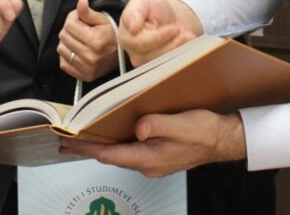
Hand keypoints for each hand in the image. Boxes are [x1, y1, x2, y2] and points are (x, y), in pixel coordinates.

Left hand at [58, 0, 118, 81]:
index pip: (69, 24)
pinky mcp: (83, 76)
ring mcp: (86, 68)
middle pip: (63, 36)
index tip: (80, 17)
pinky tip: (78, 51)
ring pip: (61, 49)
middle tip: (81, 29)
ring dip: (67, 42)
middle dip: (70, 29)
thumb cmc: (113, 35)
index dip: (73, 17)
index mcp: (96, 41)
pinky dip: (68, 56)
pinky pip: (63, 63)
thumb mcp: (103, 20)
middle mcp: (91, 56)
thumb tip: (81, 2)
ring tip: (79, 40)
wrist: (123, 55)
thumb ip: (88, 12)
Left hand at [60, 110, 245, 177]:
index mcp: (149, 158)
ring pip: (121, 155)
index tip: (68, 143)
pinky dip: (117, 145)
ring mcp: (153, 163)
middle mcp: (148, 165)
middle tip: (67, 141)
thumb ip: (157, 125)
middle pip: (111, 157)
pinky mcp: (158, 158)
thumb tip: (138, 127)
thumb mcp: (180, 124)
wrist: (223, 140)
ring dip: (103, 147)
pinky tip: (113, 137)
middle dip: (89, 149)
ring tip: (85, 138)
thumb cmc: (204, 131)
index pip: (110, 154)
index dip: (87, 148)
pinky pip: (132, 152)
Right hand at [118, 0, 201, 66]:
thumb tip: (132, 27)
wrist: (170, 19)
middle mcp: (135, 53)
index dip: (159, 37)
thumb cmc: (153, 10)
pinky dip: (182, 56)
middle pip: (152, 56)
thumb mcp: (143, 2)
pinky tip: (189, 44)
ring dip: (178, 50)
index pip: (140, 43)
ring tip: (189, 36)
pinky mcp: (161, 67)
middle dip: (171, 44)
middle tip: (184, 32)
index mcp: (127, 37)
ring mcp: (148, 63)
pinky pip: (172, 65)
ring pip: (163, 63)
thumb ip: (134, 12)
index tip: (174, 28)